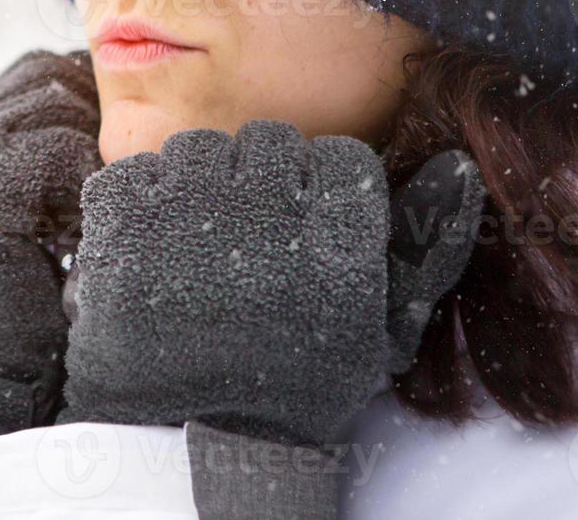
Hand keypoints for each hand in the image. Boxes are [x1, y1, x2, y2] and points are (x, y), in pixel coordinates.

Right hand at [0, 49, 101, 434]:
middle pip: (39, 76)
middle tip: (105, 176)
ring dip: (89, 148)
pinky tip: (81, 222)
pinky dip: (84, 179)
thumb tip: (102, 70)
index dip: (84, 94)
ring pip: (49, 105)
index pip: (30, 71)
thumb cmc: (55, 289)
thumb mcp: (56, 198)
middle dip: (90, 114)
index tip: (107, 148)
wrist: (16, 369)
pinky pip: (50, 149)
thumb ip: (58, 138)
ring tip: (89, 203)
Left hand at [58, 120, 484, 446]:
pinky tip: (154, 246)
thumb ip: (426, 248)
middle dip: (265, 180)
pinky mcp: (119, 227)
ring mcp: (182, 217)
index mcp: (334, 245)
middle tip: (253, 233)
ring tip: (201, 244)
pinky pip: (133, 170)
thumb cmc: (295, 380)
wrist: (190, 435)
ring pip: (199, 147)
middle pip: (269, 142)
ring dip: (202, 185)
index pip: (341, 158)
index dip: (327, 187)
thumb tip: (458, 167)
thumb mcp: (378, 328)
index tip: (312, 219)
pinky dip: (141, 199)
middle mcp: (261, 217)